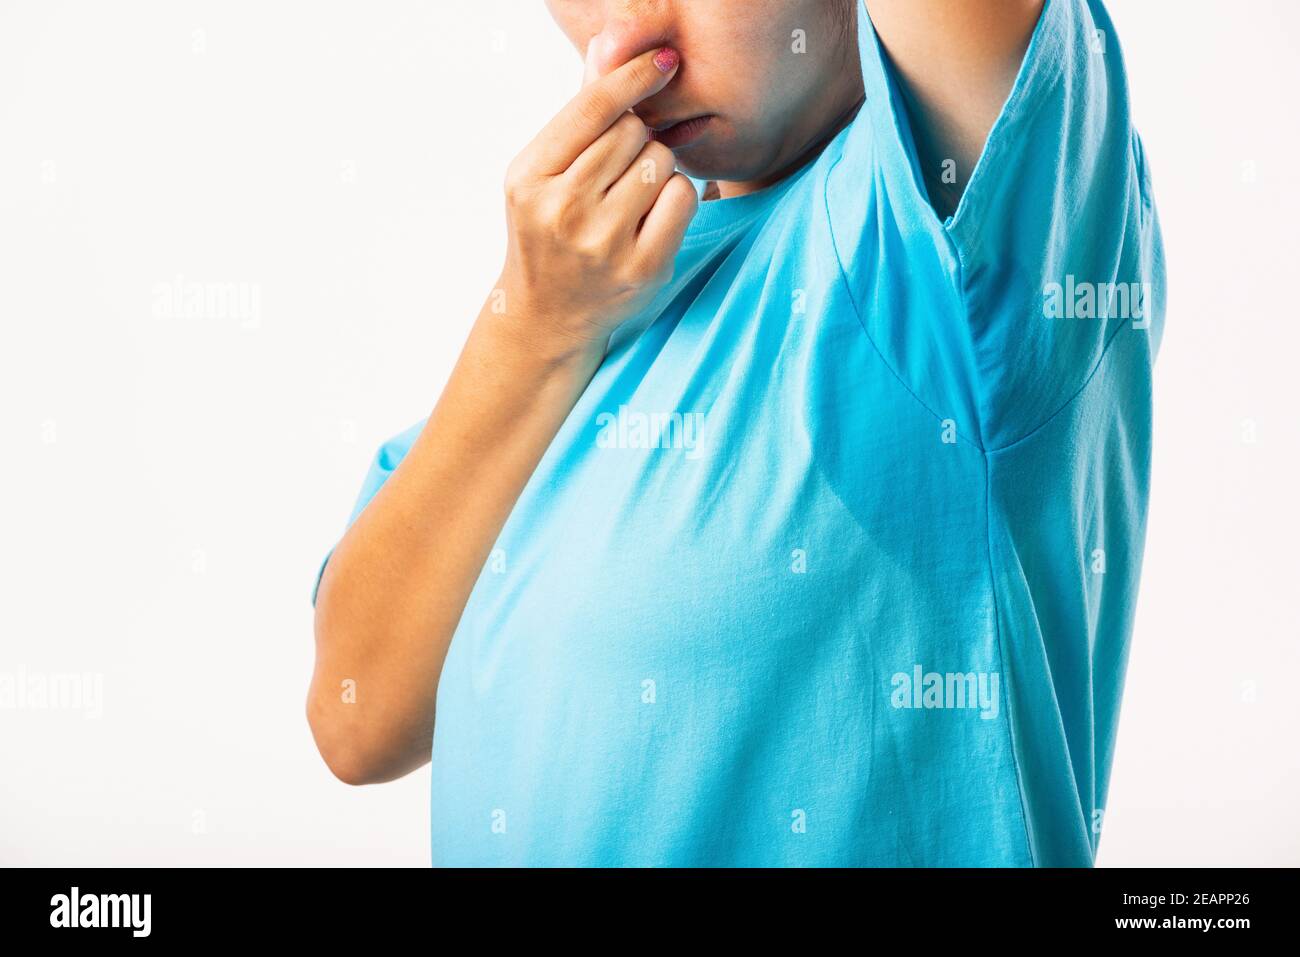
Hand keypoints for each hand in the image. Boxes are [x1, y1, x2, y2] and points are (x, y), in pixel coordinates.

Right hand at [495, 43, 697, 355]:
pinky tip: (653, 216)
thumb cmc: (547, 233)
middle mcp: (563, 209)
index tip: (663, 60)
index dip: (634, 76)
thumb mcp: (542, 176)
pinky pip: (682, 197)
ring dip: (657, 169)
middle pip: (633, 131)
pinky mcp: (642, 268)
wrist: (546, 316)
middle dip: (637, 139)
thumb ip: (577, 120)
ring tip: (631, 197)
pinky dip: (675, 198)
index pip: (593, 107)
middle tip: (619, 171)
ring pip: (661, 160)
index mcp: (530, 178)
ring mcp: (603, 243)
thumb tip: (608, 52)